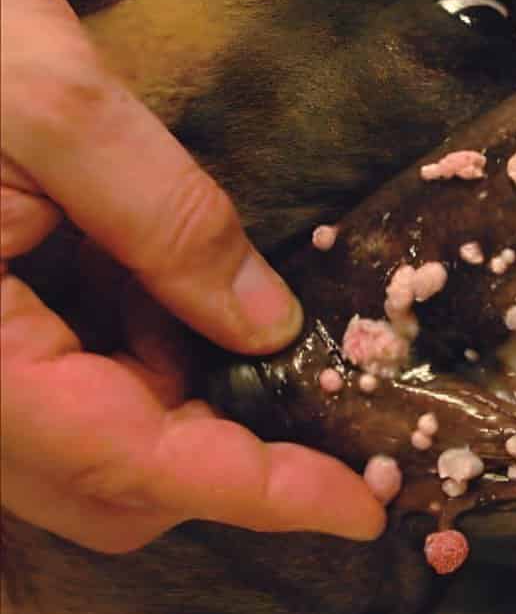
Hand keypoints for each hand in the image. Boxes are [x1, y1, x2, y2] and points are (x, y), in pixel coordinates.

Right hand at [1, 0, 385, 550]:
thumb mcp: (57, 106)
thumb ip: (168, 221)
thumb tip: (270, 327)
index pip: (130, 461)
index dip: (257, 490)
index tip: (361, 507)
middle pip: (110, 492)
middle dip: (223, 462)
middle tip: (319, 405)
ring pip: (91, 458)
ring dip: (182, 411)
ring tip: (222, 311)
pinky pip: (67, 405)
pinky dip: (137, 371)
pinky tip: (158, 295)